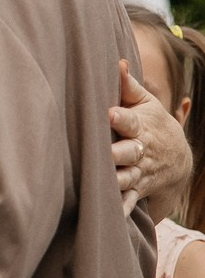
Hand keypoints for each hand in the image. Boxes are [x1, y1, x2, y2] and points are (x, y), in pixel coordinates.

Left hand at [111, 59, 191, 219]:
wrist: (176, 158)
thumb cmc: (152, 124)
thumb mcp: (147, 104)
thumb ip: (129, 87)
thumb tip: (118, 62)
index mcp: (140, 126)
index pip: (130, 121)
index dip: (121, 118)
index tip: (110, 114)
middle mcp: (140, 150)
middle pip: (128, 152)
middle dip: (117, 153)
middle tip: (103, 153)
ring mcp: (139, 172)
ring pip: (127, 177)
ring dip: (116, 181)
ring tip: (102, 184)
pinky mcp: (136, 189)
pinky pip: (128, 201)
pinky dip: (121, 209)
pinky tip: (109, 215)